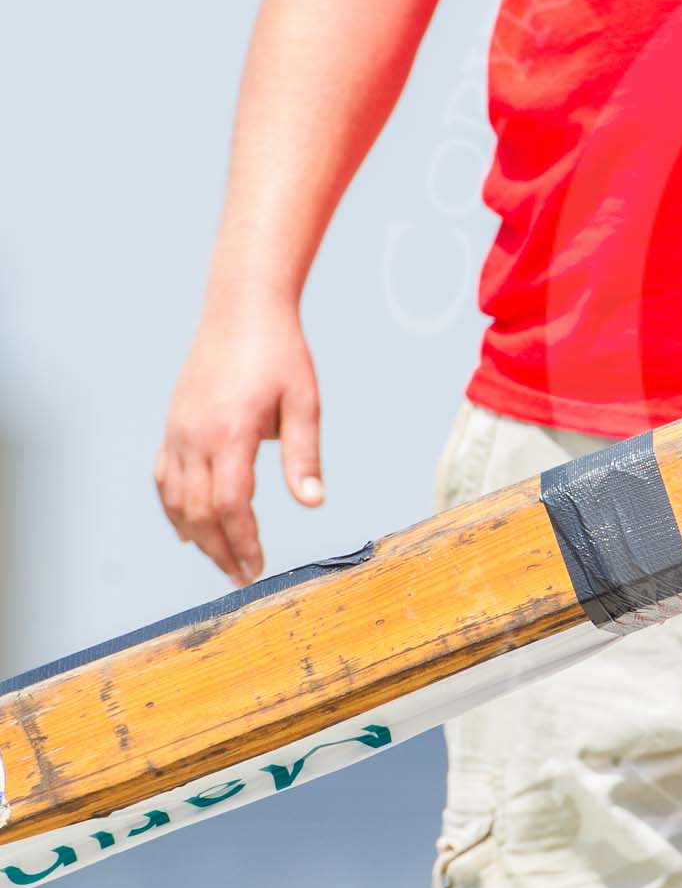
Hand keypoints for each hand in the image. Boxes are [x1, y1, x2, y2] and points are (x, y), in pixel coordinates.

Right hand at [156, 300, 323, 584]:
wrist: (242, 311)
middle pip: (198, 511)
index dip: (242, 541)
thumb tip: (312, 502)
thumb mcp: (305, 403)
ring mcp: (178, 431)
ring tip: (221, 559)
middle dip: (220, 550)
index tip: (258, 565)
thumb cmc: (279, 353)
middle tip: (242, 576)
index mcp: (230, 433)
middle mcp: (195, 436)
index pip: (230, 504)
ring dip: (196, 535)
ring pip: (175, 499)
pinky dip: (174, 508)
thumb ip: (305, 456)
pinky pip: (164, 477)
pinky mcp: (173, 425)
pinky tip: (188, 528)